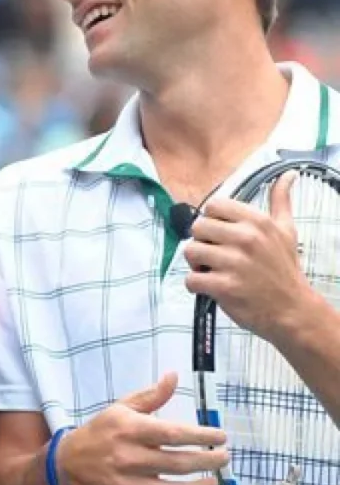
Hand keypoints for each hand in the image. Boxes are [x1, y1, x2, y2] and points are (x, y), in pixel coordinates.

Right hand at [55, 373, 227, 484]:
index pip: (172, 433)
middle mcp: (128, 457)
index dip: (201, 436)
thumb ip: (151, 396)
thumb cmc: (100, 432)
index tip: (221, 436)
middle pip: (178, 463)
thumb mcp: (120, 409)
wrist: (67, 465)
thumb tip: (174, 376)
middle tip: (224, 458)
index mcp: (128, 430)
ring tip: (215, 481)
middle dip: (207, 461)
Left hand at [184, 173, 313, 340]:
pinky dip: (195, 285)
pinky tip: (209, 286)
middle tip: (214, 254)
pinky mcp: (224, 287)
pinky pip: (191, 279)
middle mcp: (245, 239)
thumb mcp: (286, 230)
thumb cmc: (284, 269)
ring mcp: (234, 263)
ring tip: (211, 269)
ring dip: (196, 264)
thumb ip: (280, 201)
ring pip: (190, 251)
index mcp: (257, 222)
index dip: (211, 220)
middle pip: (197, 227)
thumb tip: (287, 174)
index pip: (213, 206)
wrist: (293, 310)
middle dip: (202, 242)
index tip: (219, 233)